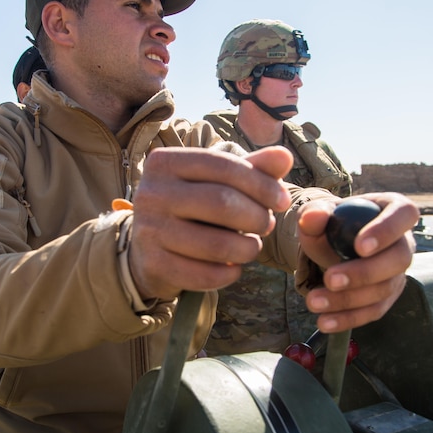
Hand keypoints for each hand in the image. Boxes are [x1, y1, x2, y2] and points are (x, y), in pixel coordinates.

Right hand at [129, 146, 292, 299]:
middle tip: (267, 225)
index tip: (283, 200)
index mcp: (166, 162)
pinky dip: (228, 274)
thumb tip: (284, 157)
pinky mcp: (152, 264)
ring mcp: (148, 230)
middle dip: (257, 217)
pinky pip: (204, 274)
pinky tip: (234, 267)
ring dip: (247, 249)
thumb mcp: (218, 182)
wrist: (149, 249)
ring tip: (252, 247)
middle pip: (222, 202)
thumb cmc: (193, 208)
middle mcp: (151, 193)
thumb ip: (253, 168)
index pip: (224, 166)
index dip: (262, 184)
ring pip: (216, 244)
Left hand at [297, 192, 418, 332]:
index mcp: (393, 209)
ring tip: (314, 301)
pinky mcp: (387, 297)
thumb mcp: (321, 214)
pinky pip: (373, 311)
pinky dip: (348, 318)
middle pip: (398, 259)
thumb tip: (311, 218)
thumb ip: (315, 214)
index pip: (404, 214)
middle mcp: (403, 241)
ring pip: (384, 289)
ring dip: (348, 300)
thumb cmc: (334, 223)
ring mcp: (398, 272)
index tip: (360, 246)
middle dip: (364, 273)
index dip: (387, 231)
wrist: (332, 244)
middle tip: (331, 279)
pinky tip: (325, 321)